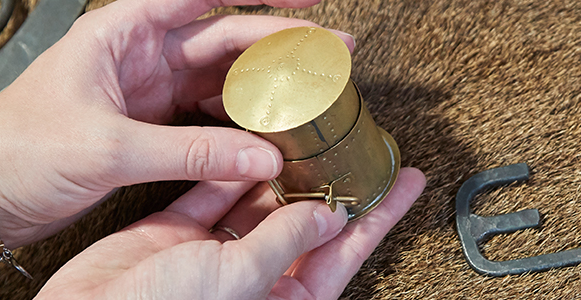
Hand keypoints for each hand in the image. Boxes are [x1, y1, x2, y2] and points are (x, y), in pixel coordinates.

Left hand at [0, 0, 355, 246]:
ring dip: (264, 92)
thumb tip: (260, 156)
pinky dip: (239, 130)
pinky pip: (207, 123)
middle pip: (225, 42)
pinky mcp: (146, 133)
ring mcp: (146, 95)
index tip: (309, 0)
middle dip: (281, 47)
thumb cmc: (14, 150)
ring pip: (221, 85)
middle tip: (334, 56)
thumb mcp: (106, 148)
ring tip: (312, 99)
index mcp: (122, 33)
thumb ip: (190, 151)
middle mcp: (139, 56)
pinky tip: (269, 136)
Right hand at [38, 168, 425, 298]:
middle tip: (356, 146)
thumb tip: (328, 213)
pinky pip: (211, 193)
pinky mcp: (174, 234)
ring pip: (258, 204)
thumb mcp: (238, 279)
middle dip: (331, 184)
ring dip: (280, 170)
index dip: (377, 217)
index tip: (405, 183)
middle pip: (307, 223)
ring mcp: (213, 256)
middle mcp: (253, 278)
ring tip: (307, 133)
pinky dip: (227, 168)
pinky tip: (248, 142)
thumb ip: (285, 241)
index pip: (344, 253)